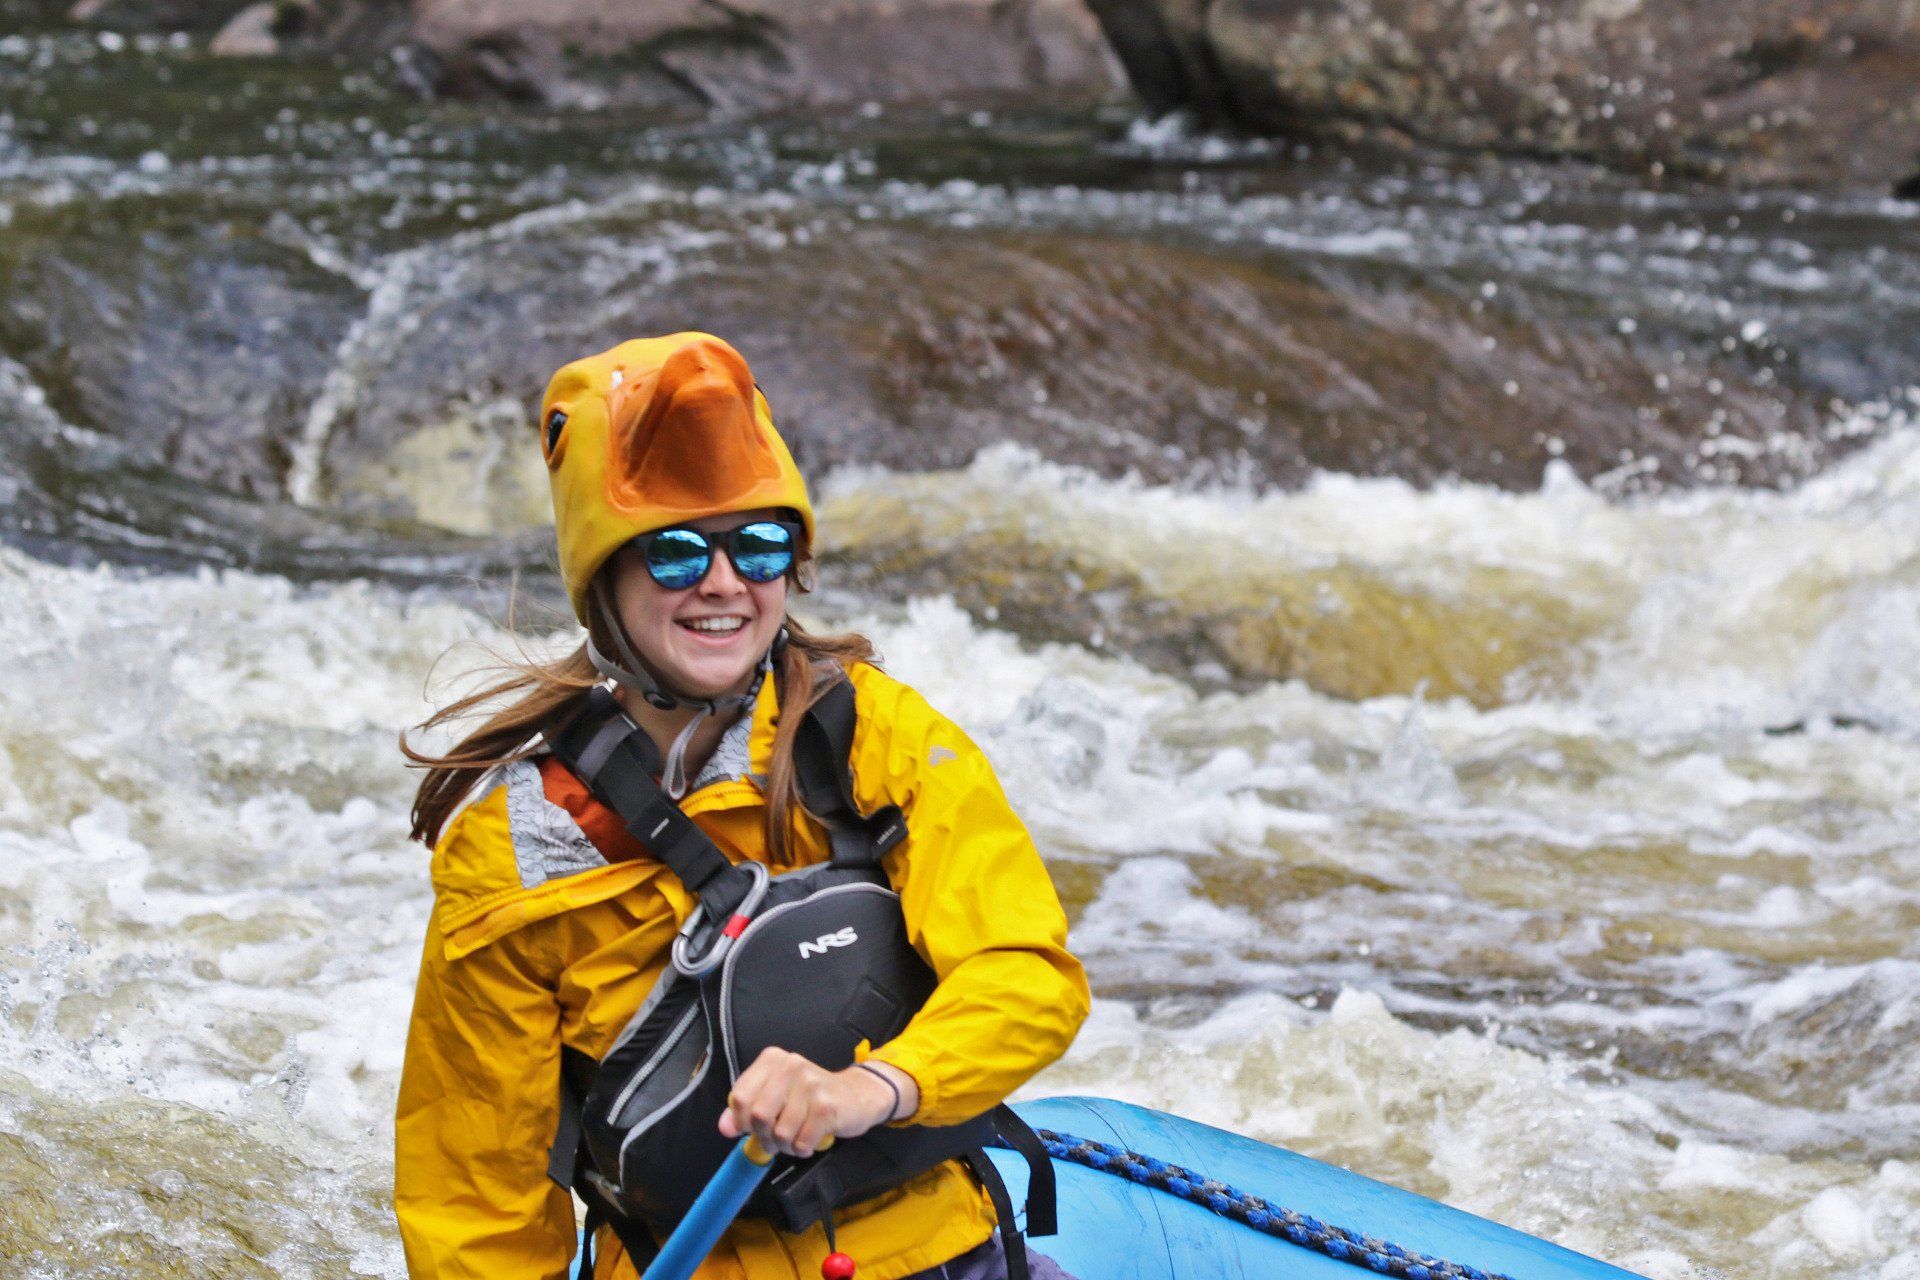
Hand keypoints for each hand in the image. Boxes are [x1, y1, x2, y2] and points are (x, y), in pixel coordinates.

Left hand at [717, 1048, 917, 1157]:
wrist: (857, 1095)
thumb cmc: (810, 1098)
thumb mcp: (775, 1096)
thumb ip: (746, 1110)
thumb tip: (724, 1128)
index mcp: (773, 1059)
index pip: (740, 1096)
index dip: (741, 1121)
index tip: (752, 1128)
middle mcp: (791, 1065)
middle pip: (758, 1116)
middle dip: (764, 1136)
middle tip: (775, 1139)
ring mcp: (811, 1084)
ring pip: (780, 1133)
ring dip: (785, 1146)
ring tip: (795, 1138)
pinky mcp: (827, 1106)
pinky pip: (801, 1142)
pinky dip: (802, 1149)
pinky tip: (809, 1139)